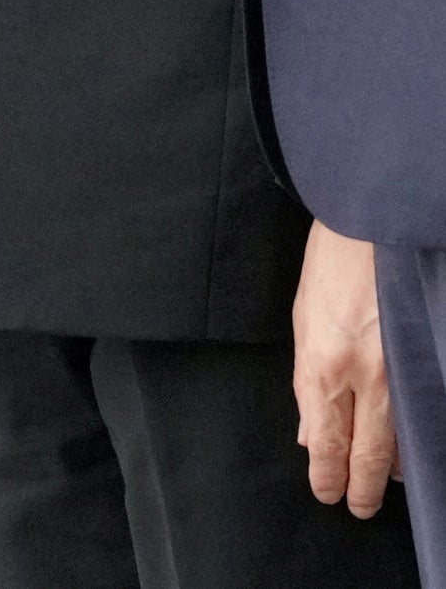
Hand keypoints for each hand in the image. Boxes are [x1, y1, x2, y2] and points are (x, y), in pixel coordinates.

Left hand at [296, 221, 399, 517]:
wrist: (374, 223)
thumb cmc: (331, 269)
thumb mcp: (303, 324)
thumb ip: (307, 382)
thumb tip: (309, 430)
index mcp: (324, 366)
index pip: (327, 442)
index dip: (328, 475)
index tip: (328, 494)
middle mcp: (368, 376)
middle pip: (371, 453)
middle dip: (365, 488)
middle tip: (361, 509)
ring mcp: (405, 369)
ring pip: (405, 439)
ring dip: (396, 468)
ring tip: (388, 486)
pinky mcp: (429, 357)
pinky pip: (424, 411)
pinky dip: (419, 435)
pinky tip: (414, 450)